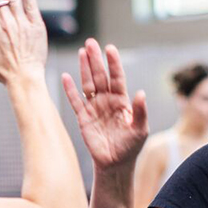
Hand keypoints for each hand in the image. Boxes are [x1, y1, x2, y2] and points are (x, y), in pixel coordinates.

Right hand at [61, 38, 148, 171]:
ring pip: (88, 84)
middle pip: (100, 76)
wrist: (115, 164)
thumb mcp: (140, 129)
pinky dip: (70, 90)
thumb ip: (140, 111)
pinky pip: (75, 101)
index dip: (113, 63)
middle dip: (96, 60)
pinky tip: (66, 76)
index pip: (117, 77)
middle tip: (91, 43)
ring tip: (81, 52)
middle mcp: (107, 101)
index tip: (110, 49)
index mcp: (122, 101)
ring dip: (84, 69)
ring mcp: (94, 108)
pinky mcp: (83, 118)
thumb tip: (141, 92)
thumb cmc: (130, 146)